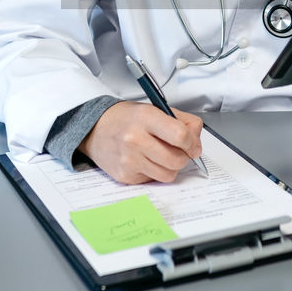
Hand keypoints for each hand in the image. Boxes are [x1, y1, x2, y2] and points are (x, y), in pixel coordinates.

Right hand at [78, 101, 203, 183]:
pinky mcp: (125, 176)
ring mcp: (129, 160)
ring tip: (161, 155)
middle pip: (177, 160)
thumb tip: (196, 143)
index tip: (193, 145)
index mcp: (146, 118)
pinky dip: (155, 172)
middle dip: (183, 157)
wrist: (95, 129)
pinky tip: (145, 160)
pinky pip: (153, 180)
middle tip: (177, 151)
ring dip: (170, 167)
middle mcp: (135, 139)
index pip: (180, 135)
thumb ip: (182, 121)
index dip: (192, 143)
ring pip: (168, 175)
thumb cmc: (128, 119)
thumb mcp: (155, 110)